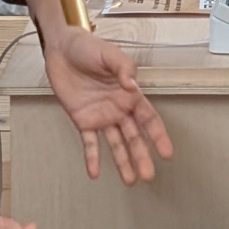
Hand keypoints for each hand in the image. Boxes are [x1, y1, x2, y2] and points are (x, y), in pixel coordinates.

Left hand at [44, 29, 172, 183]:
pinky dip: (92, 158)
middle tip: (148, 175)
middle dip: (142, 156)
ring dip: (123, 162)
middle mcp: (118, 109)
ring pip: (115, 144)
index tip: (166, 152)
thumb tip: (131, 86)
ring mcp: (101, 116)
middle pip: (134, 137)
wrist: (62, 48)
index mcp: (130, 95)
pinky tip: (95, 173)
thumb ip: (124, 69)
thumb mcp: (110, 54)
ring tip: (130, 180)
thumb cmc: (88, 48)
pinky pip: (89, 142)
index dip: (158, 136)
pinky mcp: (82, 120)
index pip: (149, 119)